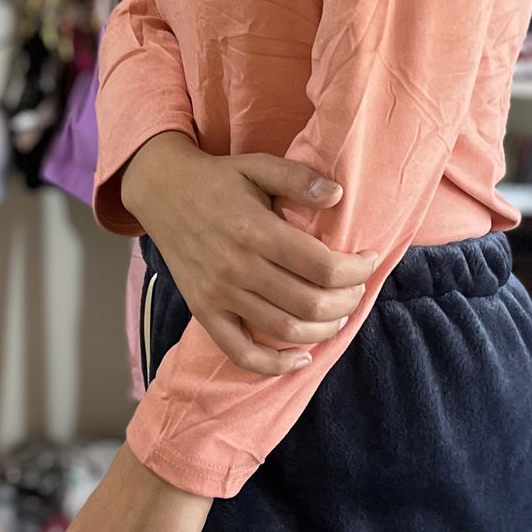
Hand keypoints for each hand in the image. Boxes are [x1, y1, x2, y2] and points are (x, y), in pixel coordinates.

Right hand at [120, 131, 379, 376]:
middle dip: (347, 301)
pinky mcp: (204, 311)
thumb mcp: (257, 166)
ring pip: (285, 329)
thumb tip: (337, 196)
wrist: (161, 192)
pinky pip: (240, 352)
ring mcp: (219, 294)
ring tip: (339, 316)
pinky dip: (274, 365)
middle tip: (357, 290)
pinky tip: (301, 357)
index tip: (369, 261)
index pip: (323, 266)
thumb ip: (298, 179)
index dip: (357, 270)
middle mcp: (237, 267)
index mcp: (256, 230)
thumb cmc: (218, 179)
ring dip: (324, 330)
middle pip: (310, 303)